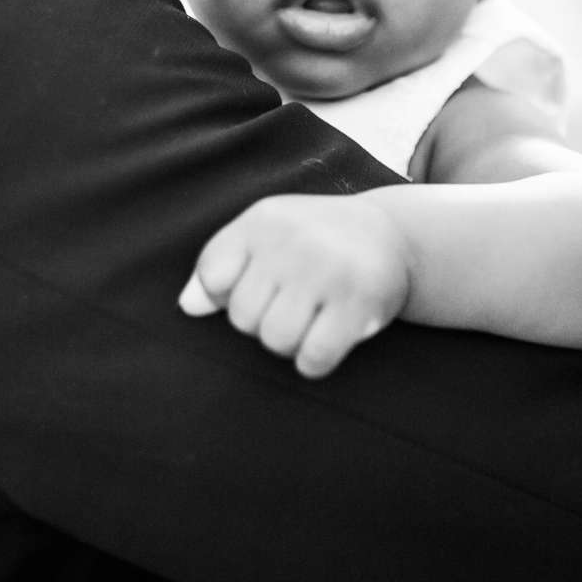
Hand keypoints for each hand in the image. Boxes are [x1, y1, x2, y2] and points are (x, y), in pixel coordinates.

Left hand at [178, 193, 410, 377]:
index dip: (226, 294)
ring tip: (308, 321)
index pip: (212, 276)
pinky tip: (326, 341)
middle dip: (262, 321)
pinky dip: (314, 361)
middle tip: (291, 304)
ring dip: (289, 344)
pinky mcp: (359, 303)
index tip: (256, 285)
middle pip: (242, 317)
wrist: (392, 235)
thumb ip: (220, 266)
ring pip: (275, 340)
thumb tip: (188, 306)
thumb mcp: (264, 235)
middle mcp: (293, 242)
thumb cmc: (313, 240)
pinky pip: (313, 358)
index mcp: (262, 221)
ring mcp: (327, 271)